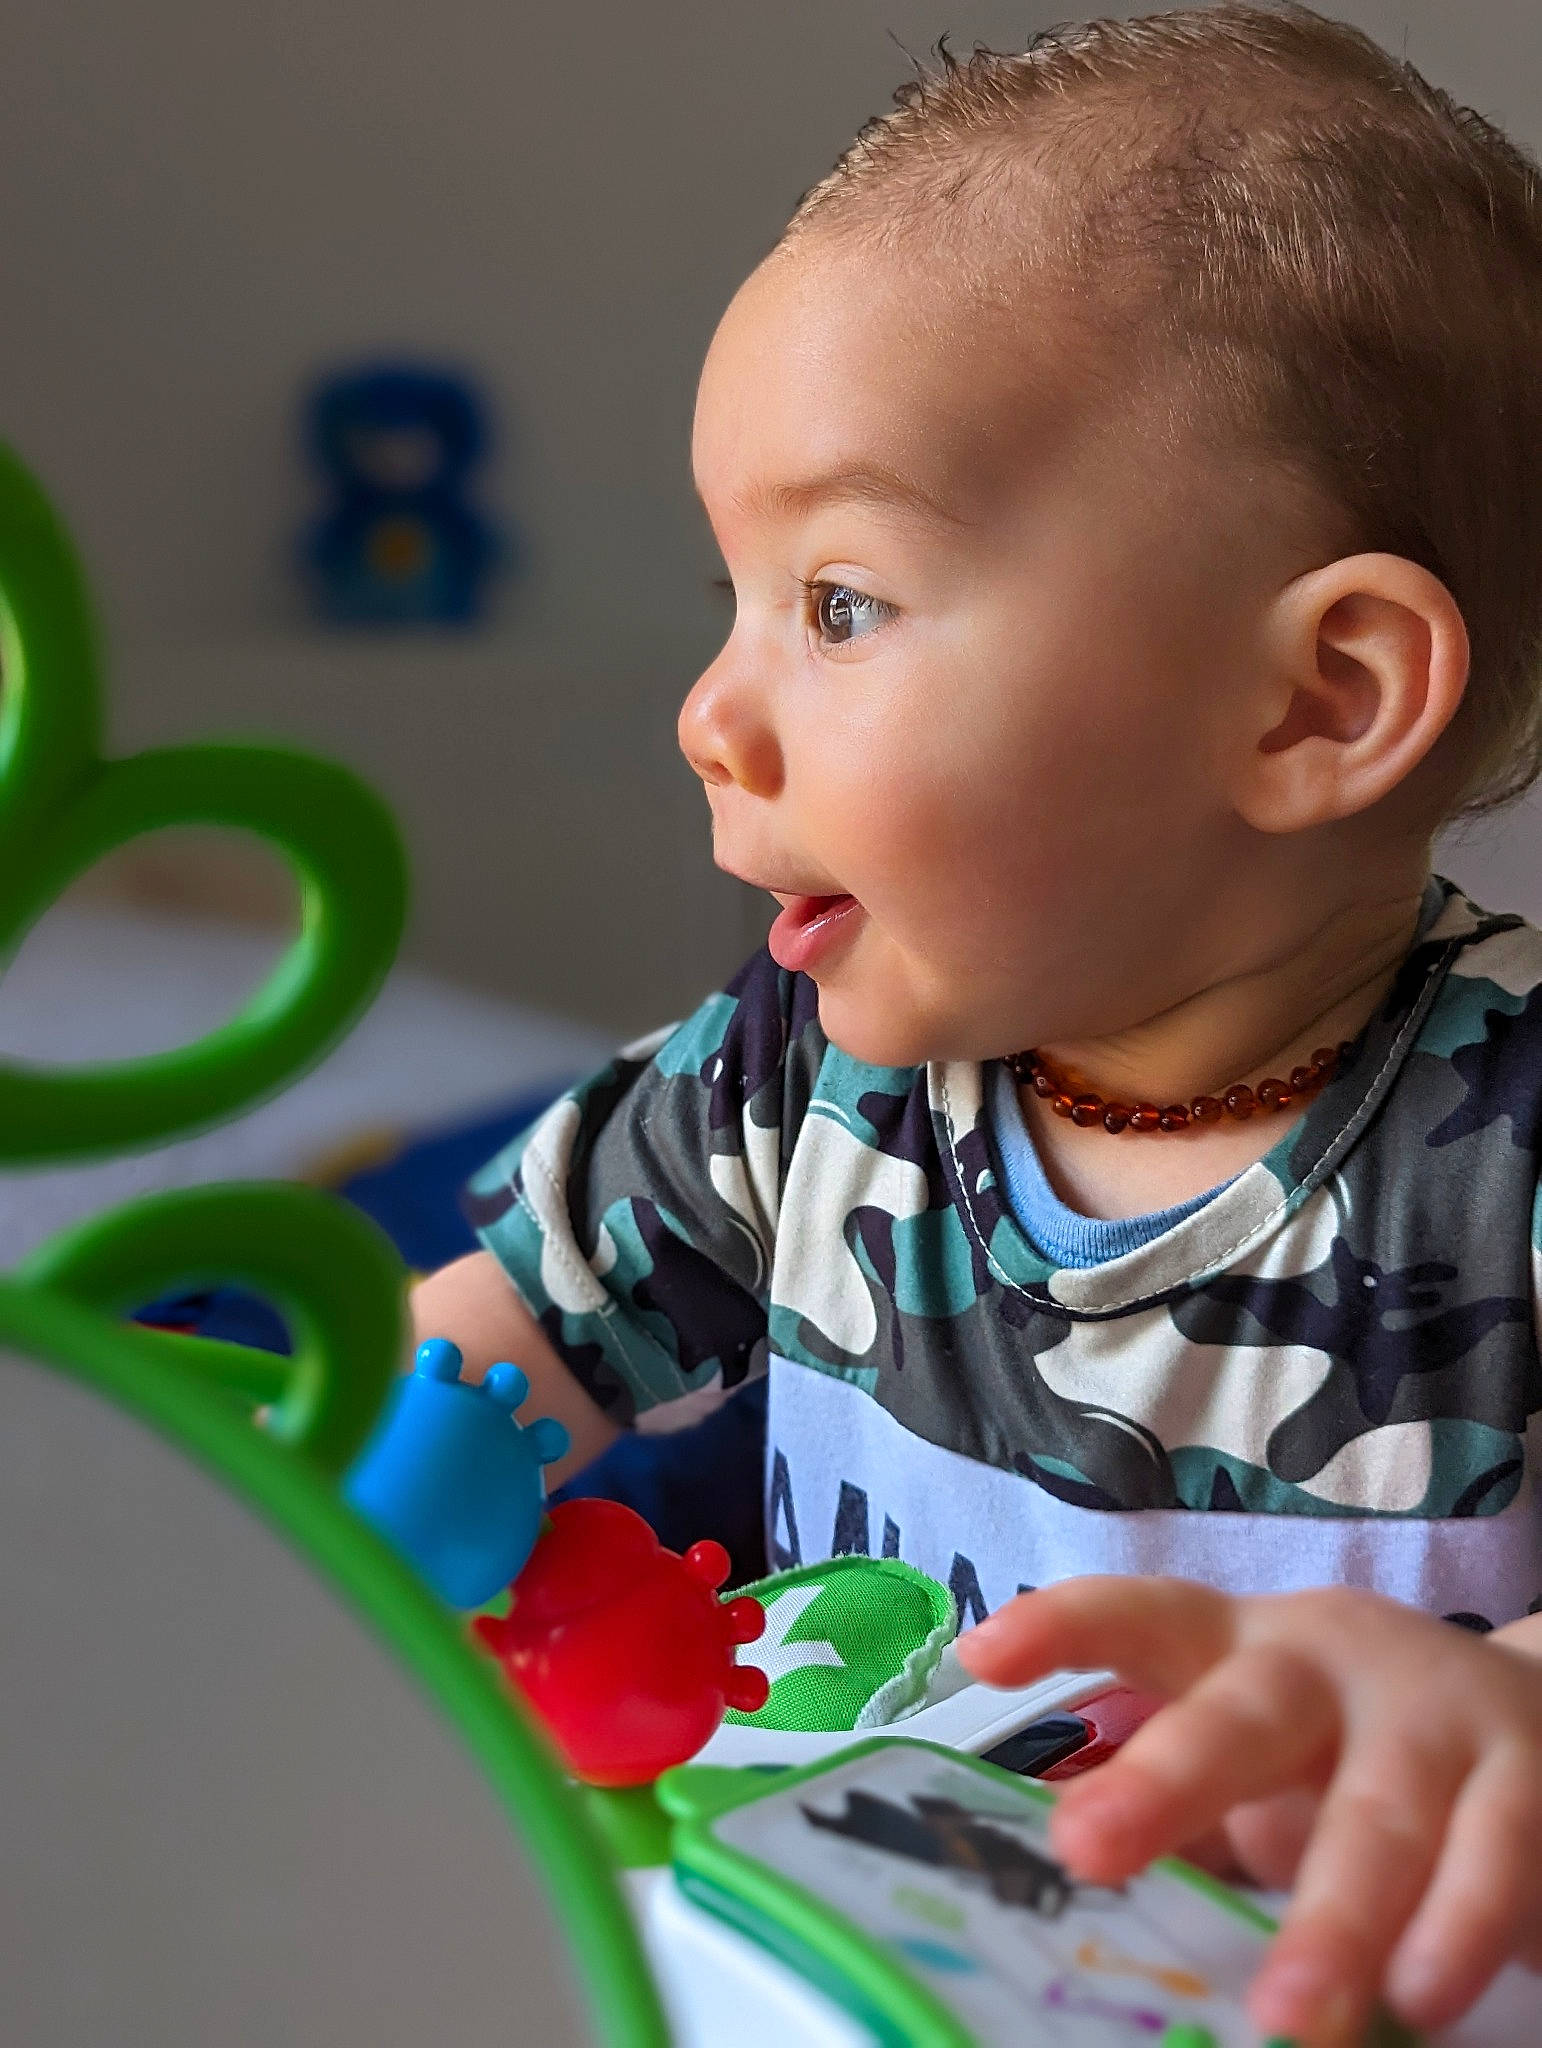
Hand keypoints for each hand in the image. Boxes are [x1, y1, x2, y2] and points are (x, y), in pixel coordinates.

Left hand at [955, 1576, 1541, 2045]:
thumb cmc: (1360, 1750)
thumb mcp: (1267, 1757)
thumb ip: (1183, 1813)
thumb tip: (1046, 1891)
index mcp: (1244, 1650)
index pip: (1144, 1617)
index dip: (1065, 1628)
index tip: (980, 1657)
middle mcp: (1330, 1665)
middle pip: (1244, 1712)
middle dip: (1166, 1779)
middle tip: (1086, 1848)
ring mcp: (1436, 1719)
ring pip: (1379, 1812)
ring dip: (1332, 1917)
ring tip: (1283, 2016)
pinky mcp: (1529, 1785)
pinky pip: (1492, 1859)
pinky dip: (1455, 1931)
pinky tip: (1418, 1999)